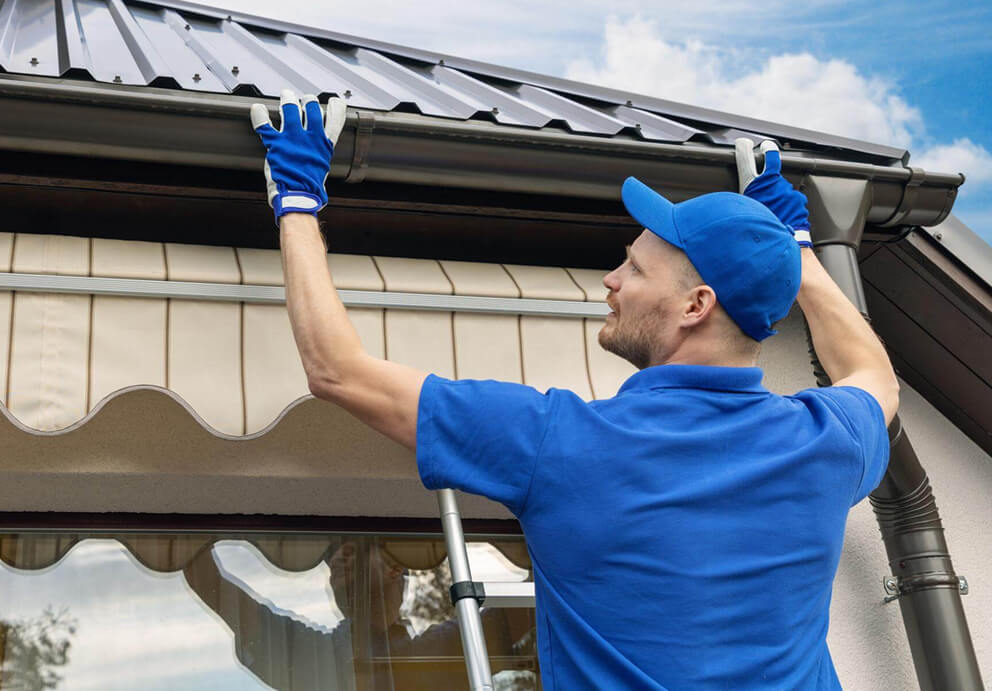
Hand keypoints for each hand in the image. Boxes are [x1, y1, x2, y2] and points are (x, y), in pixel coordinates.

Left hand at [250, 89, 346, 221]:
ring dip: (288, 100)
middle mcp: (310, 138)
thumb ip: (319, 156)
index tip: (335, 101)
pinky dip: (259, 115)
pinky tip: (258, 108)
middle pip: (312, 108)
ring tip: (287, 95)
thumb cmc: (310, 189)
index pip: (335, 120)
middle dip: (308, 101)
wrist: (298, 197)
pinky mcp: (276, 144)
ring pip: (290, 109)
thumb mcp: (322, 169)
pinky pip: (265, 125)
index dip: (336, 108)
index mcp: (324, 145)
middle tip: (305, 99)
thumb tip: (319, 157)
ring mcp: (292, 139)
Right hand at [734, 138, 811, 247]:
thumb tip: (738, 197)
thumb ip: (742, 200)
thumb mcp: (743, 212)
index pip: (747, 158)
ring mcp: (787, 190)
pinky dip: (787, 205)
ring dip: (777, 195)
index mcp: (752, 185)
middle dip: (767, 172)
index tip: (745, 144)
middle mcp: (770, 183)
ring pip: (780, 188)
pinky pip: (791, 198)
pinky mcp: (798, 198)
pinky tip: (783, 216)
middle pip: (769, 170)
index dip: (746, 148)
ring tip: (773, 211)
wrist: (783, 244)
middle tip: (766, 171)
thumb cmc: (759, 232)